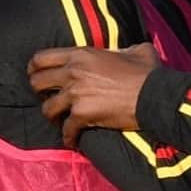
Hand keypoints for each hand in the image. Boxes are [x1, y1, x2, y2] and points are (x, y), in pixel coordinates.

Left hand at [27, 42, 158, 148]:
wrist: (155, 96)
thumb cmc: (149, 73)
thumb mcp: (137, 50)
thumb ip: (122, 49)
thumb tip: (123, 51)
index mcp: (82, 54)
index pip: (42, 58)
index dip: (35, 68)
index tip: (37, 75)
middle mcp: (73, 72)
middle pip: (37, 83)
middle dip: (40, 93)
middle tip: (49, 99)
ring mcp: (76, 94)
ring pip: (47, 109)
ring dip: (53, 117)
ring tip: (61, 121)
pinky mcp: (83, 115)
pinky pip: (66, 130)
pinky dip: (69, 138)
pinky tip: (73, 141)